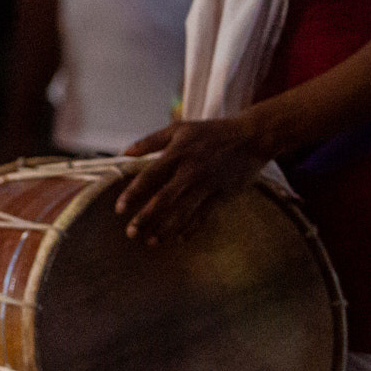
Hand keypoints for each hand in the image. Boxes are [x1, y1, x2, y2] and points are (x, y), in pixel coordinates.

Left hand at [113, 115, 270, 244]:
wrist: (252, 138)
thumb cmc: (211, 132)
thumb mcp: (179, 128)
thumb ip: (149, 141)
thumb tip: (124, 152)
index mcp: (177, 153)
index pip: (149, 176)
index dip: (133, 193)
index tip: (119, 209)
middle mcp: (191, 171)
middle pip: (164, 199)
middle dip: (146, 217)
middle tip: (131, 232)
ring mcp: (208, 185)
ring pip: (184, 212)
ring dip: (166, 229)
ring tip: (151, 242)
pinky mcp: (222, 195)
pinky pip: (204, 216)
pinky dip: (191, 228)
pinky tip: (179, 239)